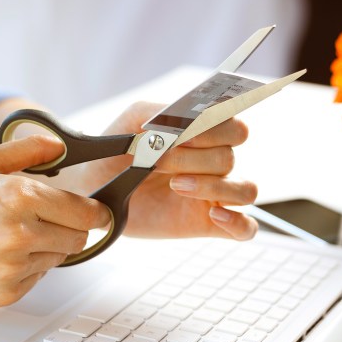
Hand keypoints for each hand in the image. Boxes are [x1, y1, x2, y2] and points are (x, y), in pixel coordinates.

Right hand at [0, 136, 109, 307]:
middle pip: (79, 237)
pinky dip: (28, 267)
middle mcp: (22, 234)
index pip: (86, 212)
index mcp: (20, 197)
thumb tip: (58, 146)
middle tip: (45, 220)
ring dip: (46, 247)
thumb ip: (26, 151)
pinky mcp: (7, 292)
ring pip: (59, 257)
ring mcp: (15, 267)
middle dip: (69, 227)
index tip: (95, 212)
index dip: (95, 212)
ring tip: (11, 236)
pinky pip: (38, 277)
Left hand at [81, 102, 257, 240]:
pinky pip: (246, 228)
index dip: (215, 131)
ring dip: (213, 186)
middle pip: (230, 158)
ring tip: (176, 186)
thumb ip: (164, 112)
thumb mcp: (134, 118)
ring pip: (246, 190)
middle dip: (195, 159)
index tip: (182, 135)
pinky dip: (238, 223)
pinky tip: (213, 216)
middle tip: (160, 161)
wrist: (95, 186)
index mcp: (204, 136)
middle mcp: (213, 164)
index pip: (235, 129)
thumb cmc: (117, 149)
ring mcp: (213, 195)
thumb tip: (191, 121)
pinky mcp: (207, 224)